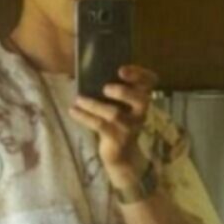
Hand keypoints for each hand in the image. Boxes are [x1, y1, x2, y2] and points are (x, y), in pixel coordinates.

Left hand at [69, 63, 158, 183]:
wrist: (121, 155)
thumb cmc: (117, 123)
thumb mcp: (119, 104)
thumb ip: (113, 88)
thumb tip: (87, 69)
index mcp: (141, 99)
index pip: (150, 82)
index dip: (140, 74)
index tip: (121, 69)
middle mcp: (140, 112)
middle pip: (140, 99)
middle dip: (123, 92)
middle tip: (105, 88)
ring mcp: (129, 127)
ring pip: (114, 114)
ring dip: (94, 104)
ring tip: (78, 99)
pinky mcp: (117, 139)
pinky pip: (100, 126)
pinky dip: (84, 117)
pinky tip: (72, 110)